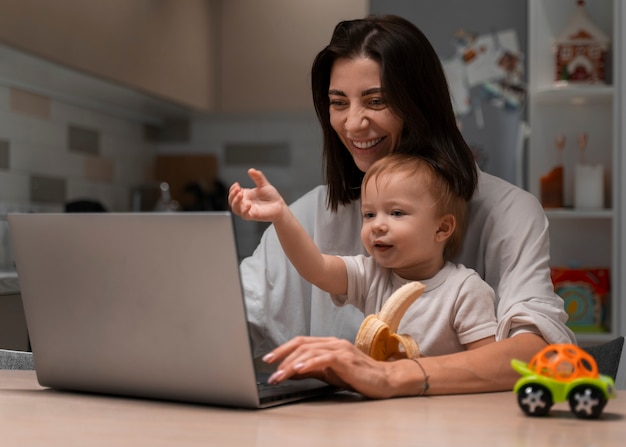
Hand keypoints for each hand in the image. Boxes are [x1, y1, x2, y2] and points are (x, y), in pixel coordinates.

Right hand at [228, 168, 285, 221]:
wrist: (279, 205)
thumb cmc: (271, 197)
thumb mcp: (264, 184)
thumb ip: (258, 177)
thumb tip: (251, 170)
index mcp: (246, 195)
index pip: (233, 193)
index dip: (232, 189)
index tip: (236, 184)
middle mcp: (245, 203)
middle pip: (231, 201)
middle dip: (232, 195)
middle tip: (237, 189)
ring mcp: (248, 210)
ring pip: (235, 209)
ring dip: (235, 202)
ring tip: (240, 194)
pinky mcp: (253, 216)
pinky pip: (244, 215)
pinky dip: (244, 210)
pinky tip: (248, 204)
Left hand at [261, 336, 419, 398]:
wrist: (385, 380)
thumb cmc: (360, 376)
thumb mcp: (330, 373)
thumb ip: (312, 370)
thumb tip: (291, 371)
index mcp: (329, 344)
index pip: (301, 343)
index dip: (283, 349)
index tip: (268, 360)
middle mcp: (333, 343)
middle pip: (301, 344)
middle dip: (282, 356)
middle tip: (269, 369)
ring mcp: (340, 349)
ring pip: (309, 351)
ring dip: (291, 364)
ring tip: (280, 375)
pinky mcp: (346, 358)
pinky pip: (323, 358)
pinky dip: (309, 363)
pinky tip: (298, 370)